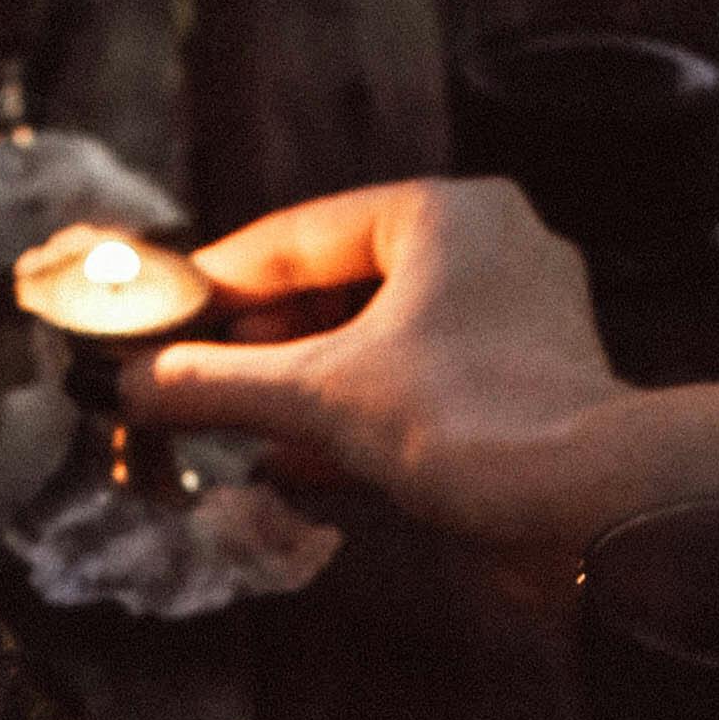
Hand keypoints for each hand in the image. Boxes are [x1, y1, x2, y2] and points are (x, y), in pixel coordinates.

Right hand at [134, 181, 629, 557]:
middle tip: (184, 372)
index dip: (219, 278)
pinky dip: (352, 416)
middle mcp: (488, 249)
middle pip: (339, 286)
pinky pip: (414, 386)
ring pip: (377, 342)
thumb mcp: (318, 396)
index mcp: (445, 213)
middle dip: (259, 339)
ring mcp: (513, 320)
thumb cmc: (463, 419)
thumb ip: (217, 386)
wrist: (589, 506)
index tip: (158, 312)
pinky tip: (287, 459)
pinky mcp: (523, 388)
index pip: (301, 234)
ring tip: (222, 416)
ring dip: (300, 384)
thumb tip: (129, 386)